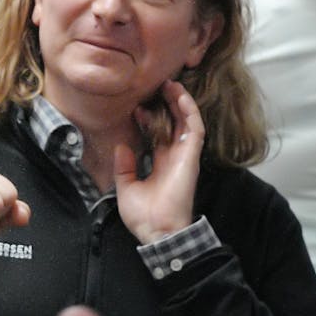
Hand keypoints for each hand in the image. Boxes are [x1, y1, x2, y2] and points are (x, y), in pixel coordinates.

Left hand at [115, 81, 202, 244]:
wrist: (157, 231)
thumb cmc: (144, 216)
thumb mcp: (126, 188)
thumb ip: (124, 167)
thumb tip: (121, 146)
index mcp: (160, 163)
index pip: (158, 134)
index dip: (149, 119)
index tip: (135, 109)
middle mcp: (174, 157)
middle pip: (174, 123)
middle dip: (168, 103)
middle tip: (157, 86)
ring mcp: (184, 155)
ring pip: (186, 121)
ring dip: (180, 102)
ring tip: (171, 84)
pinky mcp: (191, 156)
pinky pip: (194, 128)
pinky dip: (189, 111)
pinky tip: (180, 96)